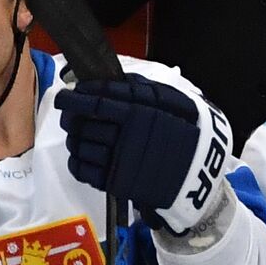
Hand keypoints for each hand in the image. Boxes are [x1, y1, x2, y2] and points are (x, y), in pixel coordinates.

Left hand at [55, 74, 231, 232]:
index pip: (95, 102)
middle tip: (69, 114)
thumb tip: (108, 80)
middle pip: (83, 124)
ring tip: (77, 134)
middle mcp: (125, 137)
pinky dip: (76, 161)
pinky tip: (80, 155)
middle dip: (70, 117)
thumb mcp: (169, 99)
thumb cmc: (186, 129)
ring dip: (73, 138)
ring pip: (80, 147)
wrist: (199, 170)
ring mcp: (119, 162)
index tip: (65, 95)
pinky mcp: (116, 184)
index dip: (74, 98)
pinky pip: (83, 171)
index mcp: (137, 113)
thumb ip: (138, 88)